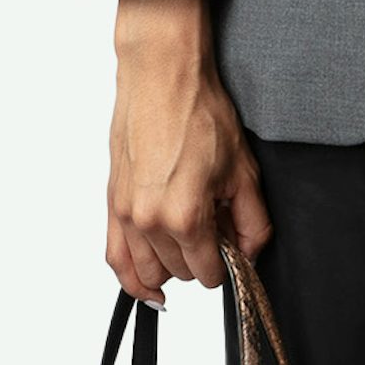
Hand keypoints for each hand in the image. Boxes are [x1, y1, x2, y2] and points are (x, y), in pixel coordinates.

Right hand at [106, 0, 271, 304]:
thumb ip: (252, 222)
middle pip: (181, 273)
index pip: (209, 273)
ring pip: (149, 271)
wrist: (162, 76)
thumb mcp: (243, 171)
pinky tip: (148, 287)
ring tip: (187, 237)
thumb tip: (250, 253)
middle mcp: (150, 221)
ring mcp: (126, 214)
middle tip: (214, 227)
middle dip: (201, 259)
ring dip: (171, 265)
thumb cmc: (199, 111)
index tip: (232, 244)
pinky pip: (115, 257)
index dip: (227, 264)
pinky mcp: (112, 202)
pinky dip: (131, 278)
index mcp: (185, 216)